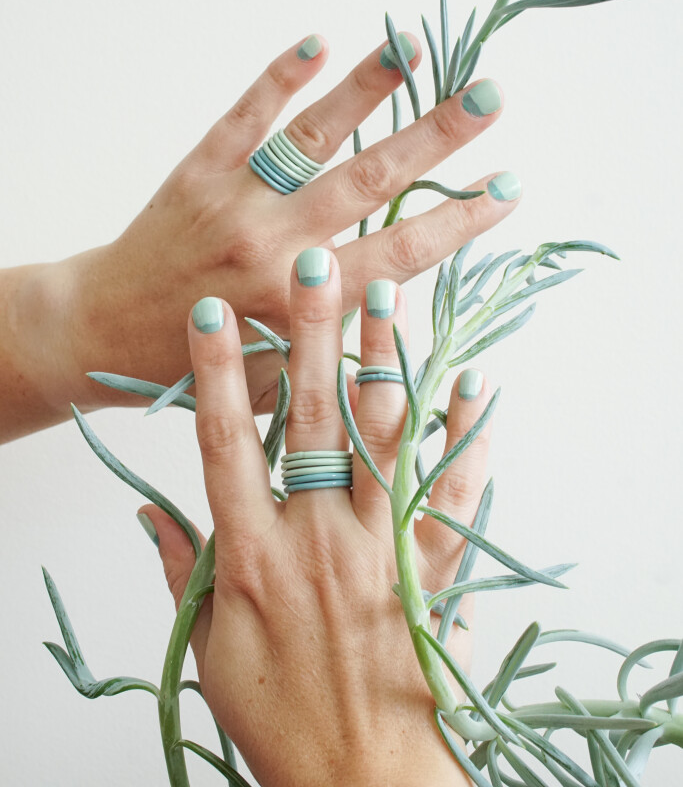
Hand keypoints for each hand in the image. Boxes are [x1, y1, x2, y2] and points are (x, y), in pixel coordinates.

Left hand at [60, 33, 512, 415]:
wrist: (103, 333)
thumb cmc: (199, 364)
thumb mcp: (280, 377)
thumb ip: (343, 345)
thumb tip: (406, 307)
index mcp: (299, 302)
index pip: (400, 255)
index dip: (460, 220)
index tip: (508, 187)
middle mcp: (271, 245)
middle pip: (371, 182)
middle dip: (437, 139)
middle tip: (491, 97)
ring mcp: (234, 200)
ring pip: (312, 137)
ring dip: (366, 90)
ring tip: (413, 49)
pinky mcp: (198, 171)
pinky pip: (244, 117)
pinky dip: (279, 78)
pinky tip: (317, 41)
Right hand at [141, 250, 496, 786]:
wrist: (361, 777)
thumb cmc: (277, 714)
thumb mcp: (207, 645)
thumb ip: (179, 569)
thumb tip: (147, 513)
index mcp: (252, 554)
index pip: (227, 445)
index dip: (216, 376)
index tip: (213, 314)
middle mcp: (317, 537)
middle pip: (312, 420)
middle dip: (311, 336)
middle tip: (315, 266)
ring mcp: (381, 548)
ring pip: (384, 439)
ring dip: (385, 364)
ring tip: (387, 298)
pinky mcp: (432, 566)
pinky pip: (456, 492)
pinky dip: (467, 436)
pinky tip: (474, 384)